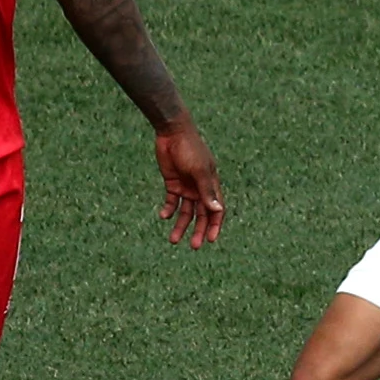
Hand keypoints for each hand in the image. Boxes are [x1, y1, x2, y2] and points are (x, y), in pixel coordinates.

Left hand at [155, 119, 224, 246]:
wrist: (172, 133)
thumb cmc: (191, 149)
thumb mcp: (199, 172)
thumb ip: (207, 192)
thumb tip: (217, 210)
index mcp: (212, 186)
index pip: (216, 210)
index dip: (214, 225)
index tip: (210, 240)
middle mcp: (200, 189)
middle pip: (201, 214)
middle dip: (197, 230)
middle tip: (193, 246)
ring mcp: (186, 187)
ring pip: (185, 211)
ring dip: (180, 225)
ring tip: (173, 239)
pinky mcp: (172, 183)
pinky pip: (171, 202)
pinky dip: (168, 210)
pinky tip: (163, 216)